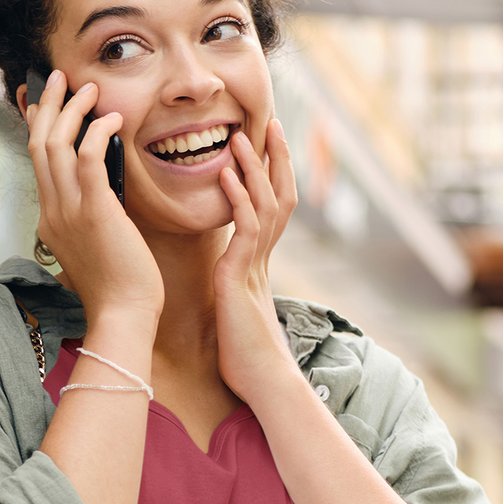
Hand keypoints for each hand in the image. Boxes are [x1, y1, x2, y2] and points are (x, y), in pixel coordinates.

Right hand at [24, 70, 162, 323]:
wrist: (124, 314)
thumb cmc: (121, 285)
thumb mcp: (97, 244)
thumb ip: (93, 214)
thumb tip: (106, 189)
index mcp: (51, 219)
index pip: (37, 161)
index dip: (39, 126)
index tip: (43, 102)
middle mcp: (52, 210)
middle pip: (39, 144)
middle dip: (48, 105)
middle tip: (60, 78)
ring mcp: (69, 211)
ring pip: (57, 145)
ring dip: (72, 111)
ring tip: (89, 89)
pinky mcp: (94, 211)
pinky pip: (88, 158)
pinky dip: (97, 133)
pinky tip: (112, 120)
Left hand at [213, 118, 299, 402]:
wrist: (261, 383)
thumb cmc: (245, 355)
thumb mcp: (233, 311)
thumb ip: (231, 287)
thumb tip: (223, 279)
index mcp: (259, 263)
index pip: (271, 207)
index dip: (272, 174)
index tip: (266, 143)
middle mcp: (264, 258)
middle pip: (279, 194)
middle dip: (276, 158)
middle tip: (271, 121)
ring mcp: (256, 266)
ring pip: (264, 205)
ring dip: (255, 168)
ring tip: (243, 134)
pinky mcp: (244, 277)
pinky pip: (246, 230)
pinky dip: (239, 200)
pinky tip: (230, 176)